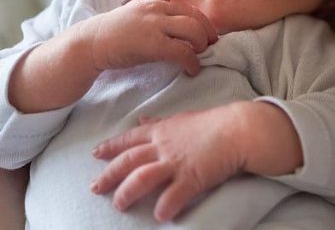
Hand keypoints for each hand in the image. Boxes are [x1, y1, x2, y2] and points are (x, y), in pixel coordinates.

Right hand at [82, 0, 216, 74]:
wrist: (88, 46)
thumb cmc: (113, 36)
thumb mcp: (134, 16)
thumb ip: (156, 15)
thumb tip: (180, 26)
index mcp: (150, 1)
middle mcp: (153, 8)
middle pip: (193, 14)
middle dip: (207, 29)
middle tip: (213, 41)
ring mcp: (153, 24)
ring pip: (193, 30)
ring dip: (202, 44)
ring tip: (202, 53)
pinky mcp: (151, 44)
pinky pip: (182, 51)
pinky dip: (192, 62)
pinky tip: (192, 69)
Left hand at [90, 106, 243, 221]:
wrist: (239, 129)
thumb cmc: (215, 123)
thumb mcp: (182, 119)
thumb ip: (161, 123)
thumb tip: (142, 120)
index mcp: (162, 131)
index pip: (130, 139)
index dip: (111, 147)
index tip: (95, 154)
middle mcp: (164, 147)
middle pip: (128, 162)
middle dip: (108, 175)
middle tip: (95, 188)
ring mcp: (176, 163)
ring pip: (142, 179)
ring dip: (127, 193)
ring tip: (120, 205)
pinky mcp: (192, 178)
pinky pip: (173, 196)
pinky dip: (164, 207)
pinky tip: (160, 216)